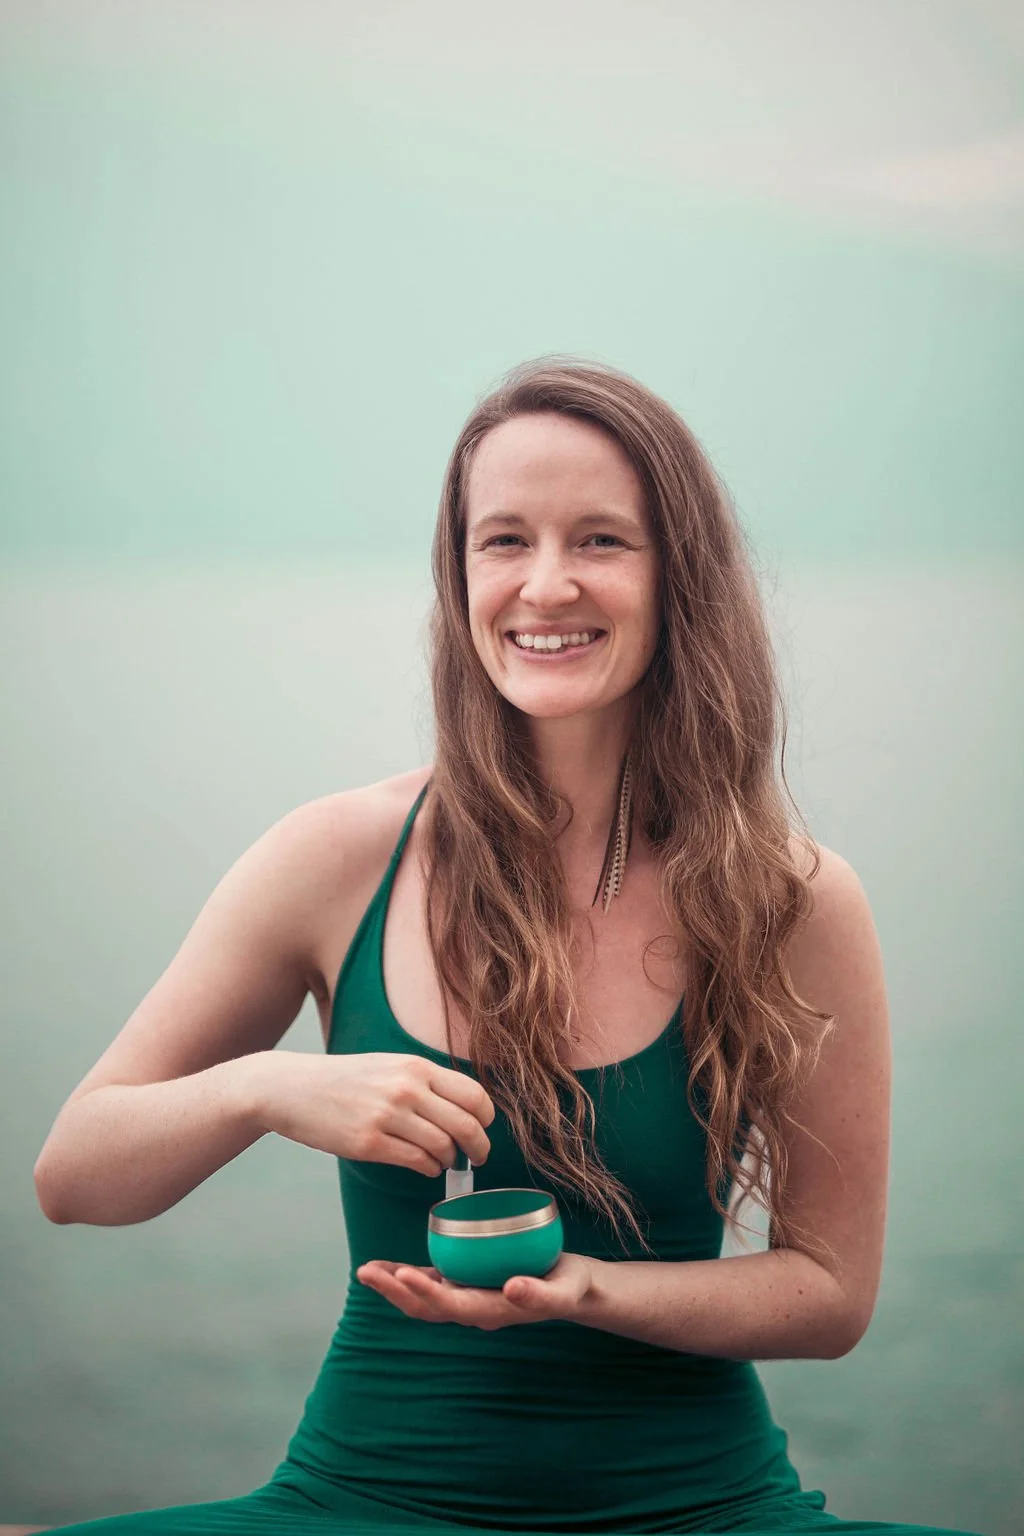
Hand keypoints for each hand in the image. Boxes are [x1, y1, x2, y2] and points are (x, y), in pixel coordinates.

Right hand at [247, 1050, 494, 1174]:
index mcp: (415, 1066)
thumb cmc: (344, 1079)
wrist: (291, 1088)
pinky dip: (427, 1168)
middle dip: (479, 1147)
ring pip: (443, 1147)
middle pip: (466, 1125)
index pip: (474, 1095)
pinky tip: (423, 1165)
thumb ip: (424, 1082)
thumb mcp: (389, 1065)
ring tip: (443, 1160)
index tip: (483, 1129)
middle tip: (478, 1157)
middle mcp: (406, 1088)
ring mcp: (387, 1116)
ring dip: (450, 1159)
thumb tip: (464, 1109)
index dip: (486, 1119)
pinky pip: (416, 1162)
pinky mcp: (368, 1143)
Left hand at [355, 1251, 597, 1327]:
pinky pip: (433, 1283)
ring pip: (423, 1299)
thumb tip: (513, 1288)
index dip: (425, 1293)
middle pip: (426, 1307)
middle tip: (367, 1272)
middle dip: (395, 1291)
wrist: (573, 1288)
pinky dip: (409, 1277)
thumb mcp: (564, 1291)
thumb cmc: (569, 1288)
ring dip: (394, 1286)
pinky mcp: (469, 1283)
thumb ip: (541, 1294)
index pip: (451, 1305)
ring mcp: (469, 1297)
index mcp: (492, 1311)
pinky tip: (391, 1266)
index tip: (403, 1274)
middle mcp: (474, 1308)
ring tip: (368, 1270)